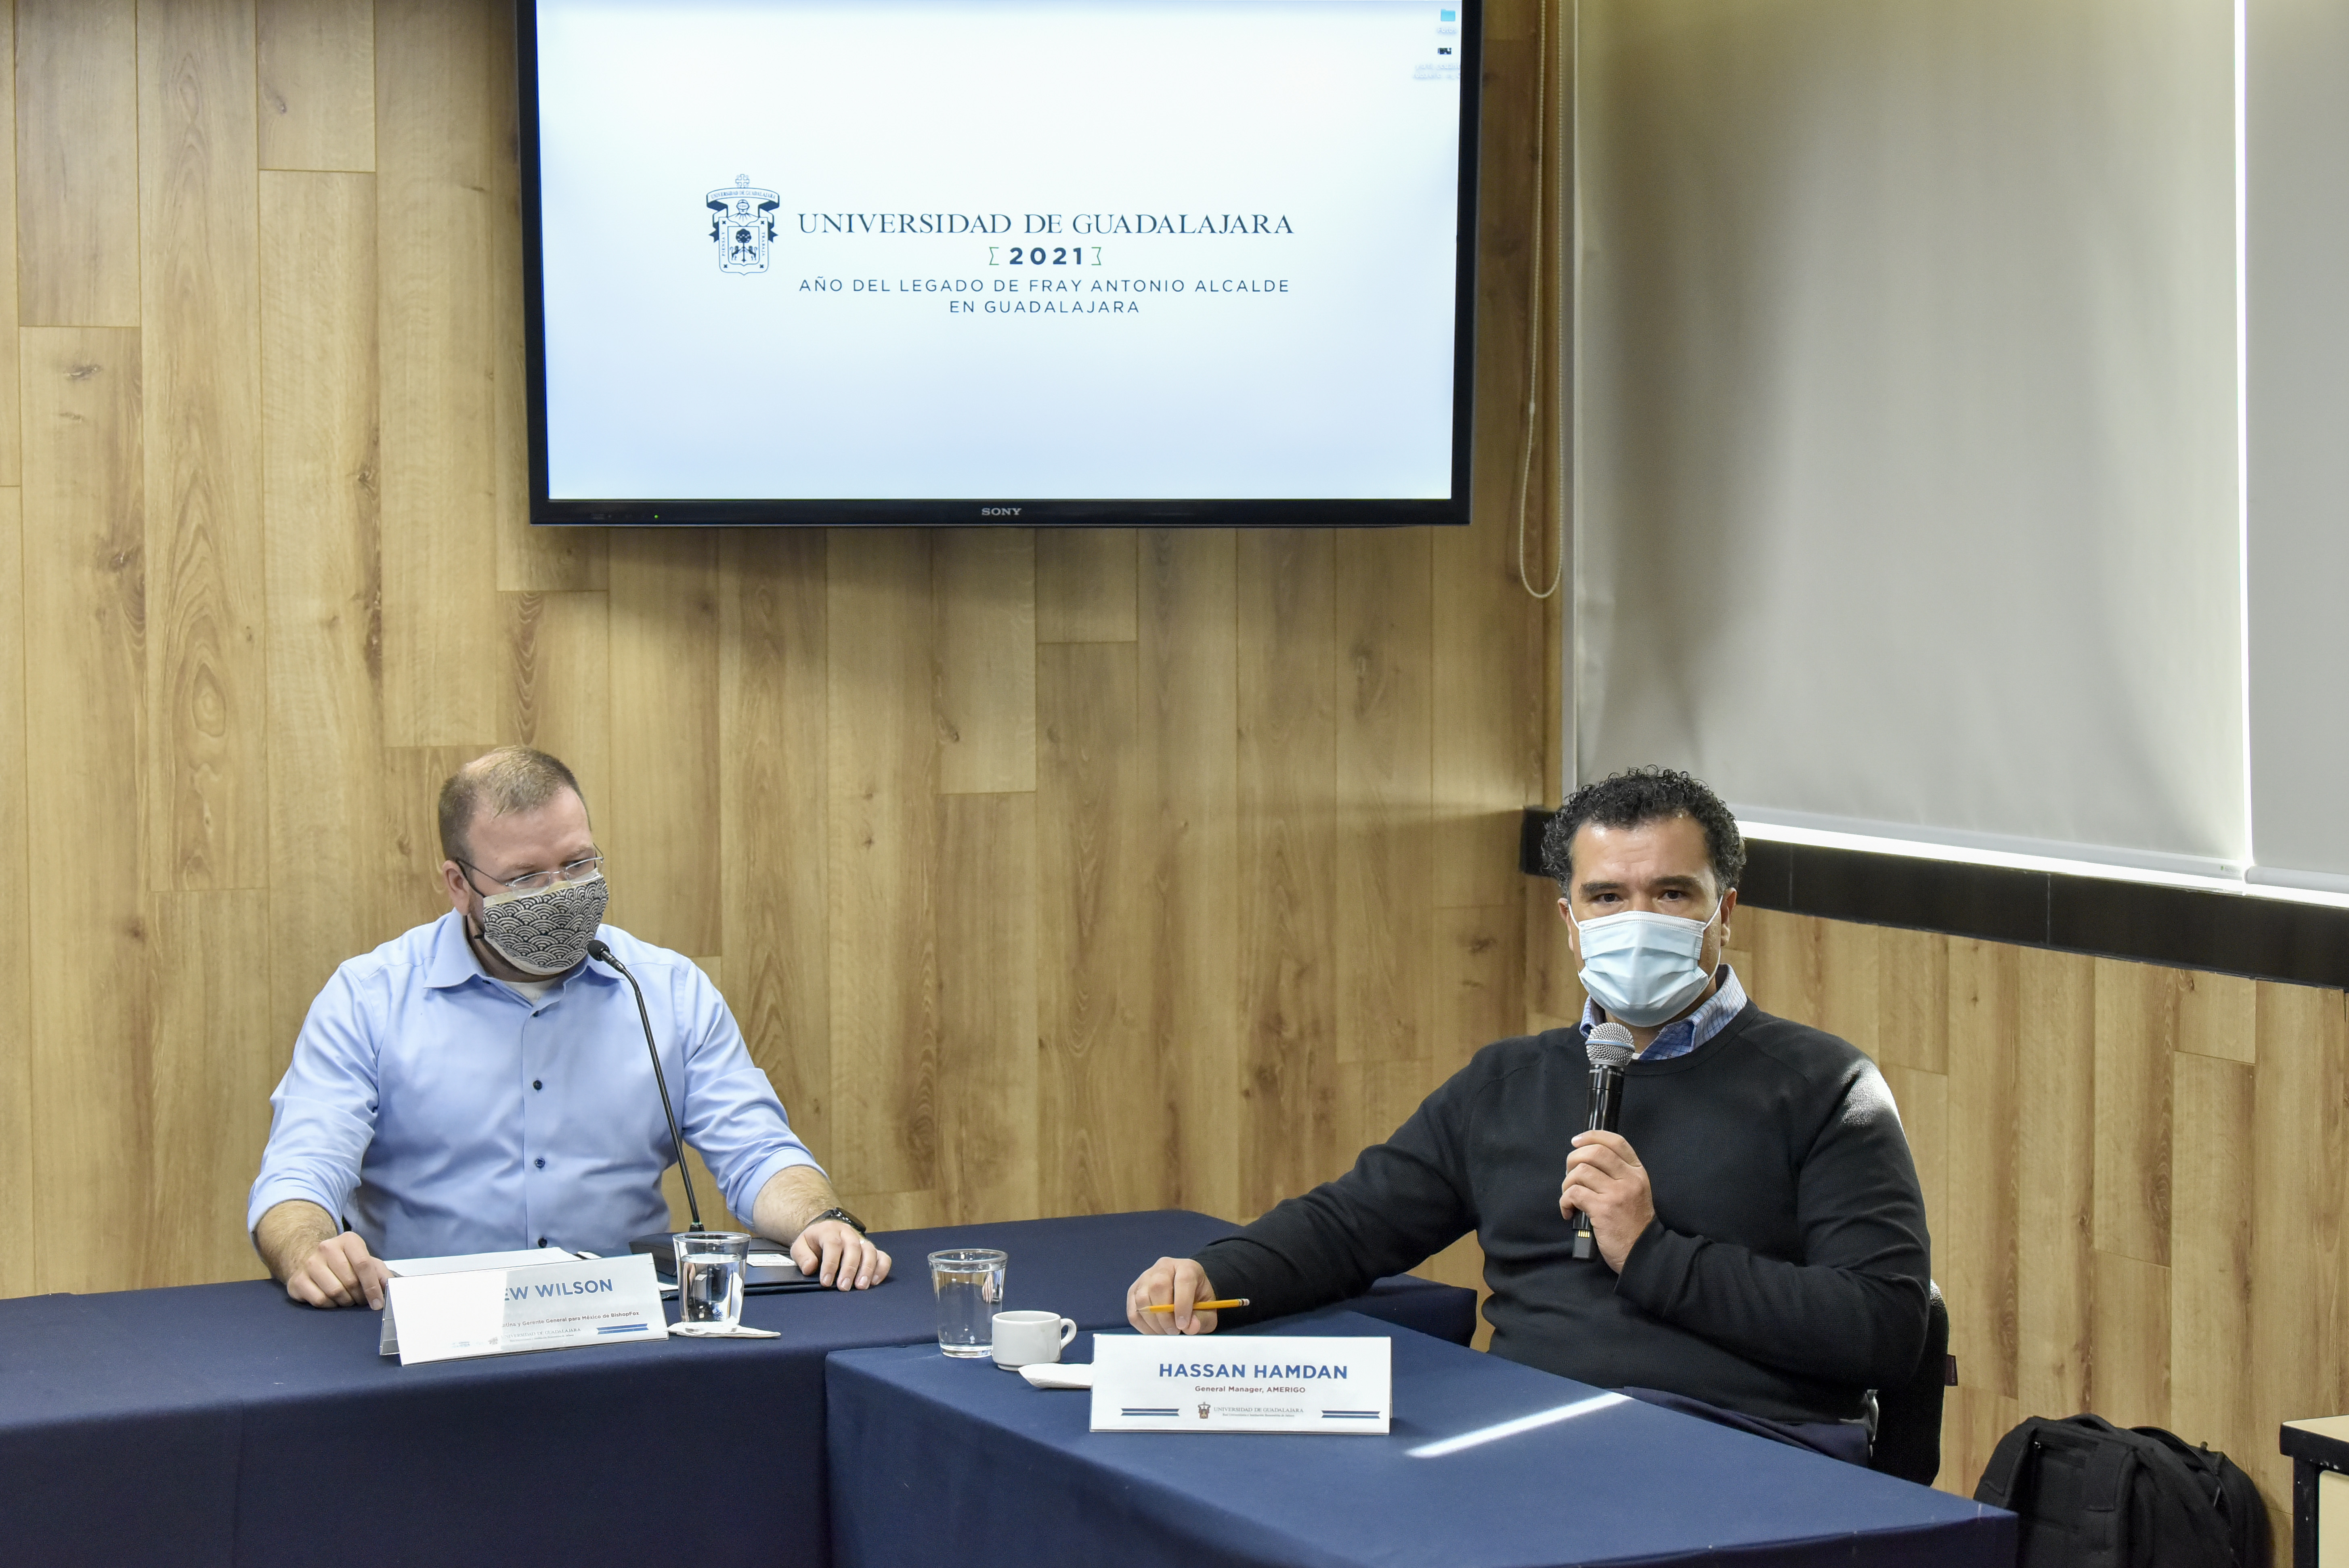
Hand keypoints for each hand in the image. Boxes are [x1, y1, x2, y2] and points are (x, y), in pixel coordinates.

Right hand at [286, 1230, 390, 1309]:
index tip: (378, 1303)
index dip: (373, 1287)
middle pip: (350, 1281)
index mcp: (348, 1240)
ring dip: (346, 1301)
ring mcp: (310, 1263)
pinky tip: (332, 1300)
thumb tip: (389, 1287)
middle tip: (361, 1299)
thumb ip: (380, 1272)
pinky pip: (320, 1300)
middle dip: (360, 1296)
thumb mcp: (366, 1260)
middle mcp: (327, 1248)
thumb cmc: (344, 1262)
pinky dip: (330, 1305)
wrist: (309, 1259)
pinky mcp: (297, 1280)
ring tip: (348, 1299)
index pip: (363, 1264)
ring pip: (335, 1292)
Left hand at [791, 1220, 890, 1289]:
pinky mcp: (870, 1249)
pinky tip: (874, 1282)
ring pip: (870, 1251)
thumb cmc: (813, 1242)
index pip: (833, 1244)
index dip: (830, 1264)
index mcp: (829, 1230)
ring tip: (861, 1287)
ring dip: (867, 1269)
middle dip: (849, 1269)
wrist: (825, 1231)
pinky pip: (882, 1256)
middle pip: (853, 1247)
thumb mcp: (800, 1246)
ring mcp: (861, 1240)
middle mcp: (848, 1233)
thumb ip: (803, 1257)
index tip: (826, 1282)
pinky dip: (881, 1268)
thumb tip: (810, 1268)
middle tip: (844, 1287)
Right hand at [1126, 1256, 1218, 1334]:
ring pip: (1142, 1299)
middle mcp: (1164, 1267)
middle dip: (1165, 1316)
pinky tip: (1155, 1331)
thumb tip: (1190, 1327)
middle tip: (1174, 1332)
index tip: (1183, 1325)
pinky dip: (1143, 1326)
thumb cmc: (1198, 1300)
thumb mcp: (1208, 1310)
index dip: (1182, 1304)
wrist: (1186, 1294)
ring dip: (1153, 1322)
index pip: (1183, 1281)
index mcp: (1187, 1267)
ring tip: (1166, 1332)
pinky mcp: (1134, 1290)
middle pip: (1158, 1286)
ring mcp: (1145, 1277)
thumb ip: (1201, 1319)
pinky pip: (1133, 1311)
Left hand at [1560, 1129, 1655, 1272]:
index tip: (1577, 1141)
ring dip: (1567, 1184)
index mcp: (1637, 1172)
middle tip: (1569, 1174)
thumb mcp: (1635, 1192)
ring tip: (1569, 1197)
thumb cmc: (1633, 1224)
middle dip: (1573, 1159)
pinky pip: (1574, 1193)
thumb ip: (1618, 1174)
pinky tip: (1569, 1211)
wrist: (1643, 1253)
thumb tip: (1585, 1160)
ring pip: (1580, 1172)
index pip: (1616, 1142)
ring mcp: (1617, 1193)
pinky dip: (1565, 1201)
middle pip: (1594, 1152)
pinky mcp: (1603, 1209)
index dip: (1593, 1136)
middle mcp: (1629, 1179)